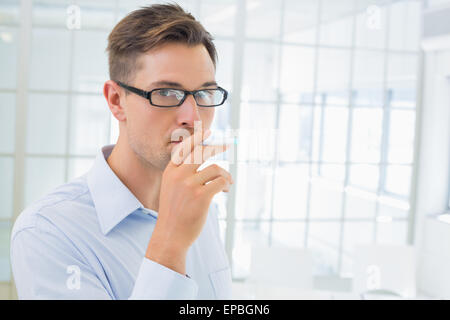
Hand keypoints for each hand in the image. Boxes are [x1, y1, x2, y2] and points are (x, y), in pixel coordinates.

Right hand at [145, 129, 232, 274]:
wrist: (170, 236)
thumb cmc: (174, 213)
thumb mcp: (171, 189)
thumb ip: (182, 175)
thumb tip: (205, 162)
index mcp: (170, 172)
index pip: (185, 148)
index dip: (197, 137)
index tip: (208, 130)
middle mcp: (179, 175)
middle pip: (201, 152)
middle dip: (216, 147)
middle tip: (227, 146)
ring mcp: (190, 185)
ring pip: (215, 168)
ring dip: (225, 174)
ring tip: (228, 182)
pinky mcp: (201, 196)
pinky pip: (220, 181)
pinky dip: (226, 184)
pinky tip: (225, 189)